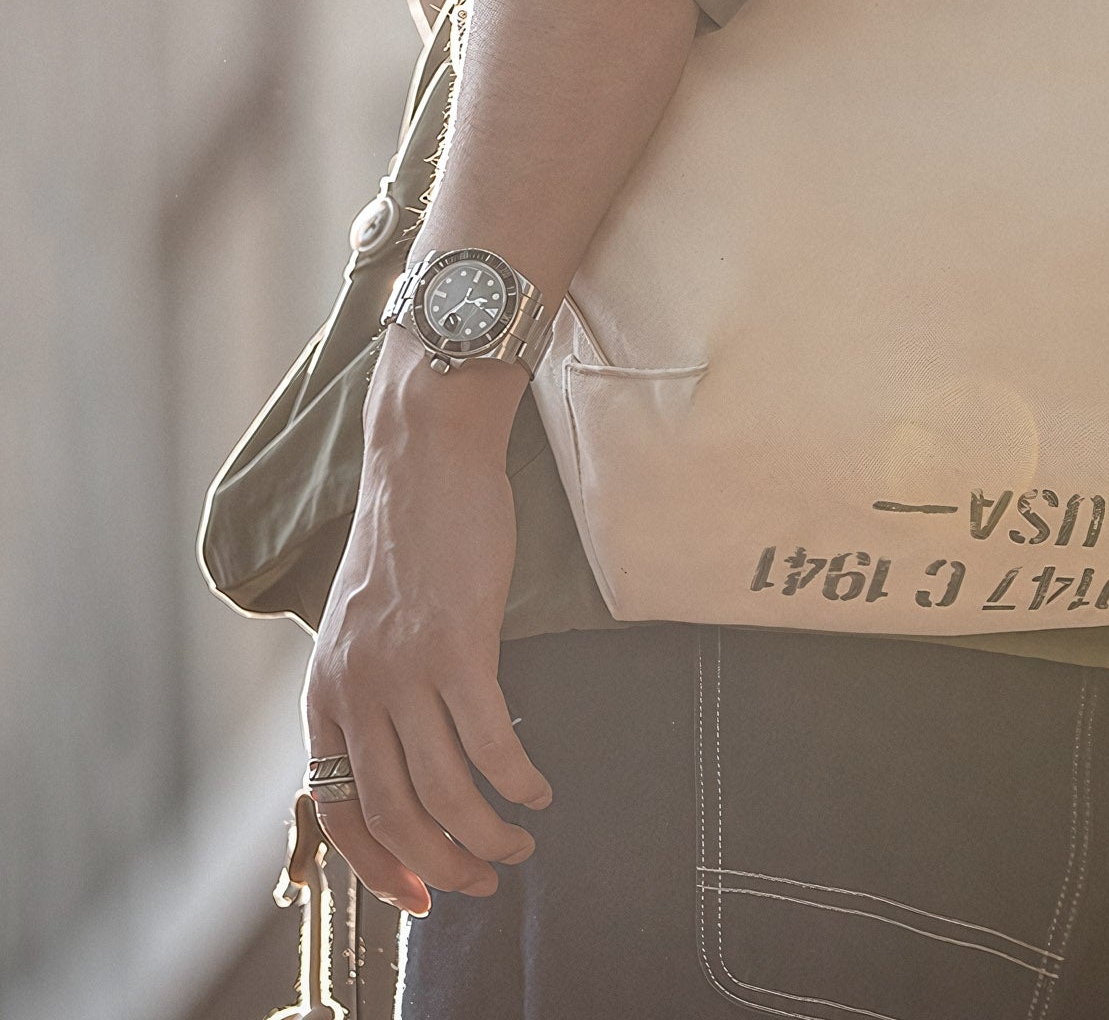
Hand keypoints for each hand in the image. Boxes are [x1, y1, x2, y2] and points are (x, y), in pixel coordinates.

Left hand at [303, 336, 549, 915]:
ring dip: (489, 833)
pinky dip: (517, 782)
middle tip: (487, 878)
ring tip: (521, 839)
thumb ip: (369, 693)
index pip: (338, 809)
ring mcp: (404, 669)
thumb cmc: (407, 538)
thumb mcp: (360, 627)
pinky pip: (491, 743)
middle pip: (396, 814)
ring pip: (445, 789)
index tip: (422, 896)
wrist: (426, 457)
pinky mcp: (459, 644)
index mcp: (324, 690)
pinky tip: (538, 789)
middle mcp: (355, 689)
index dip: (380, 867)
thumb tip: (401, 765)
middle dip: (444, 865)